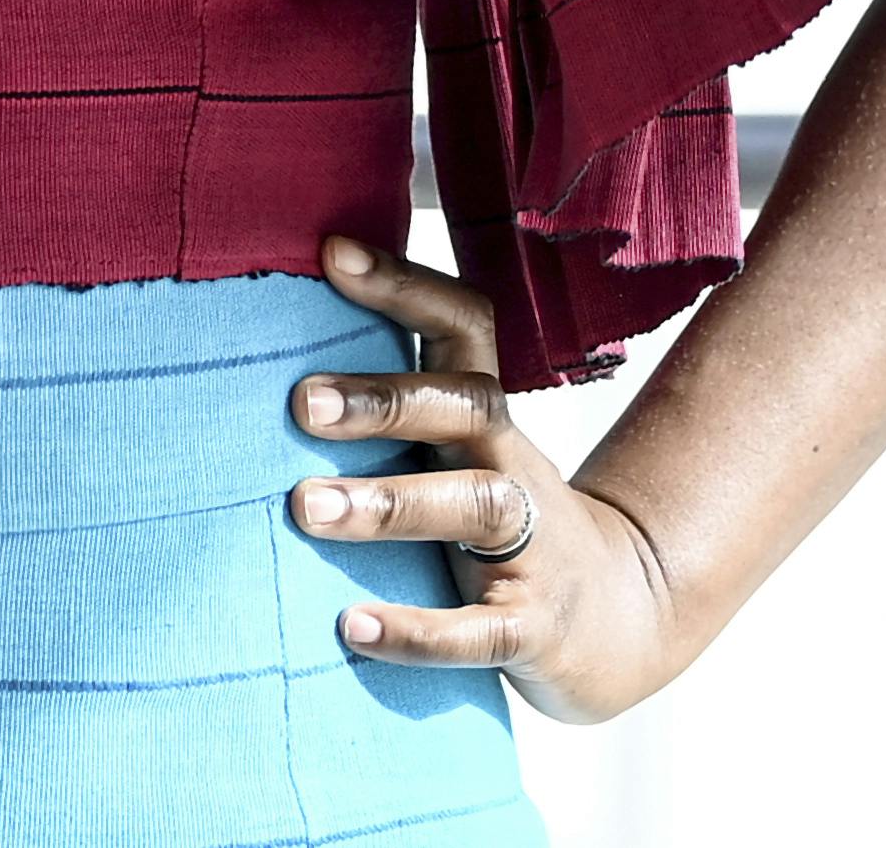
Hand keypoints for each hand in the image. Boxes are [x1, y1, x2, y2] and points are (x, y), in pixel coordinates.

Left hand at [287, 234, 681, 725]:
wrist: (617, 621)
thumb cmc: (500, 524)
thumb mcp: (462, 453)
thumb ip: (397, 411)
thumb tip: (269, 356)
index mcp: (485, 418)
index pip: (463, 326)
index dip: (405, 285)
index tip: (331, 255)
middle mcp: (511, 466)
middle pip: (464, 408)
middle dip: (383, 402)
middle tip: (300, 404)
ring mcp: (531, 546)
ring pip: (472, 507)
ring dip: (389, 503)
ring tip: (305, 507)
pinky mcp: (531, 627)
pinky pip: (478, 630)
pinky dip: (417, 631)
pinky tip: (352, 628)